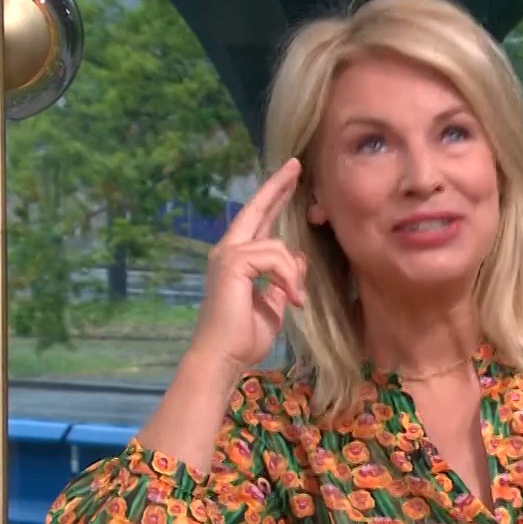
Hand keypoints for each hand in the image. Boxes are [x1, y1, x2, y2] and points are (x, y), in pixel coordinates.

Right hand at [189, 157, 309, 376]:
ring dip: (293, 274)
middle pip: (257, 209)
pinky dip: (288, 278)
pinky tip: (292, 299)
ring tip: (296, 300)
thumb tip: (298, 257)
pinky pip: (274, 257)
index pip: (258, 220)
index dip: (273, 197)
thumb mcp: (274, 302)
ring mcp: (228, 255)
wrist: (224, 357)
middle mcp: (228, 250)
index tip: (291, 178)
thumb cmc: (244, 336)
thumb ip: (283, 278)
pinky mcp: (233, 263)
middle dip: (278, 187)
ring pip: (277, 245)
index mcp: (237, 258)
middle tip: (296, 166)